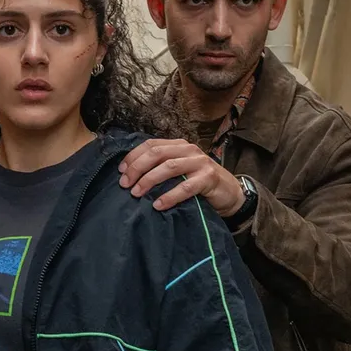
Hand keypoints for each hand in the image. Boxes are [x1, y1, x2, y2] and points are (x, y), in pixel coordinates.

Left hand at [118, 138, 244, 216]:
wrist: (229, 192)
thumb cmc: (198, 182)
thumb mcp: (178, 170)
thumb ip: (160, 167)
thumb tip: (129, 176)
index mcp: (178, 145)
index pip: (150, 145)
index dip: (133, 157)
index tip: (120, 172)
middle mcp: (188, 150)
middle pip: (156, 154)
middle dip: (137, 168)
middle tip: (125, 184)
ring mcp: (200, 162)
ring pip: (169, 167)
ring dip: (149, 180)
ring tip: (136, 194)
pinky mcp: (208, 178)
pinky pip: (185, 187)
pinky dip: (169, 196)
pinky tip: (158, 205)